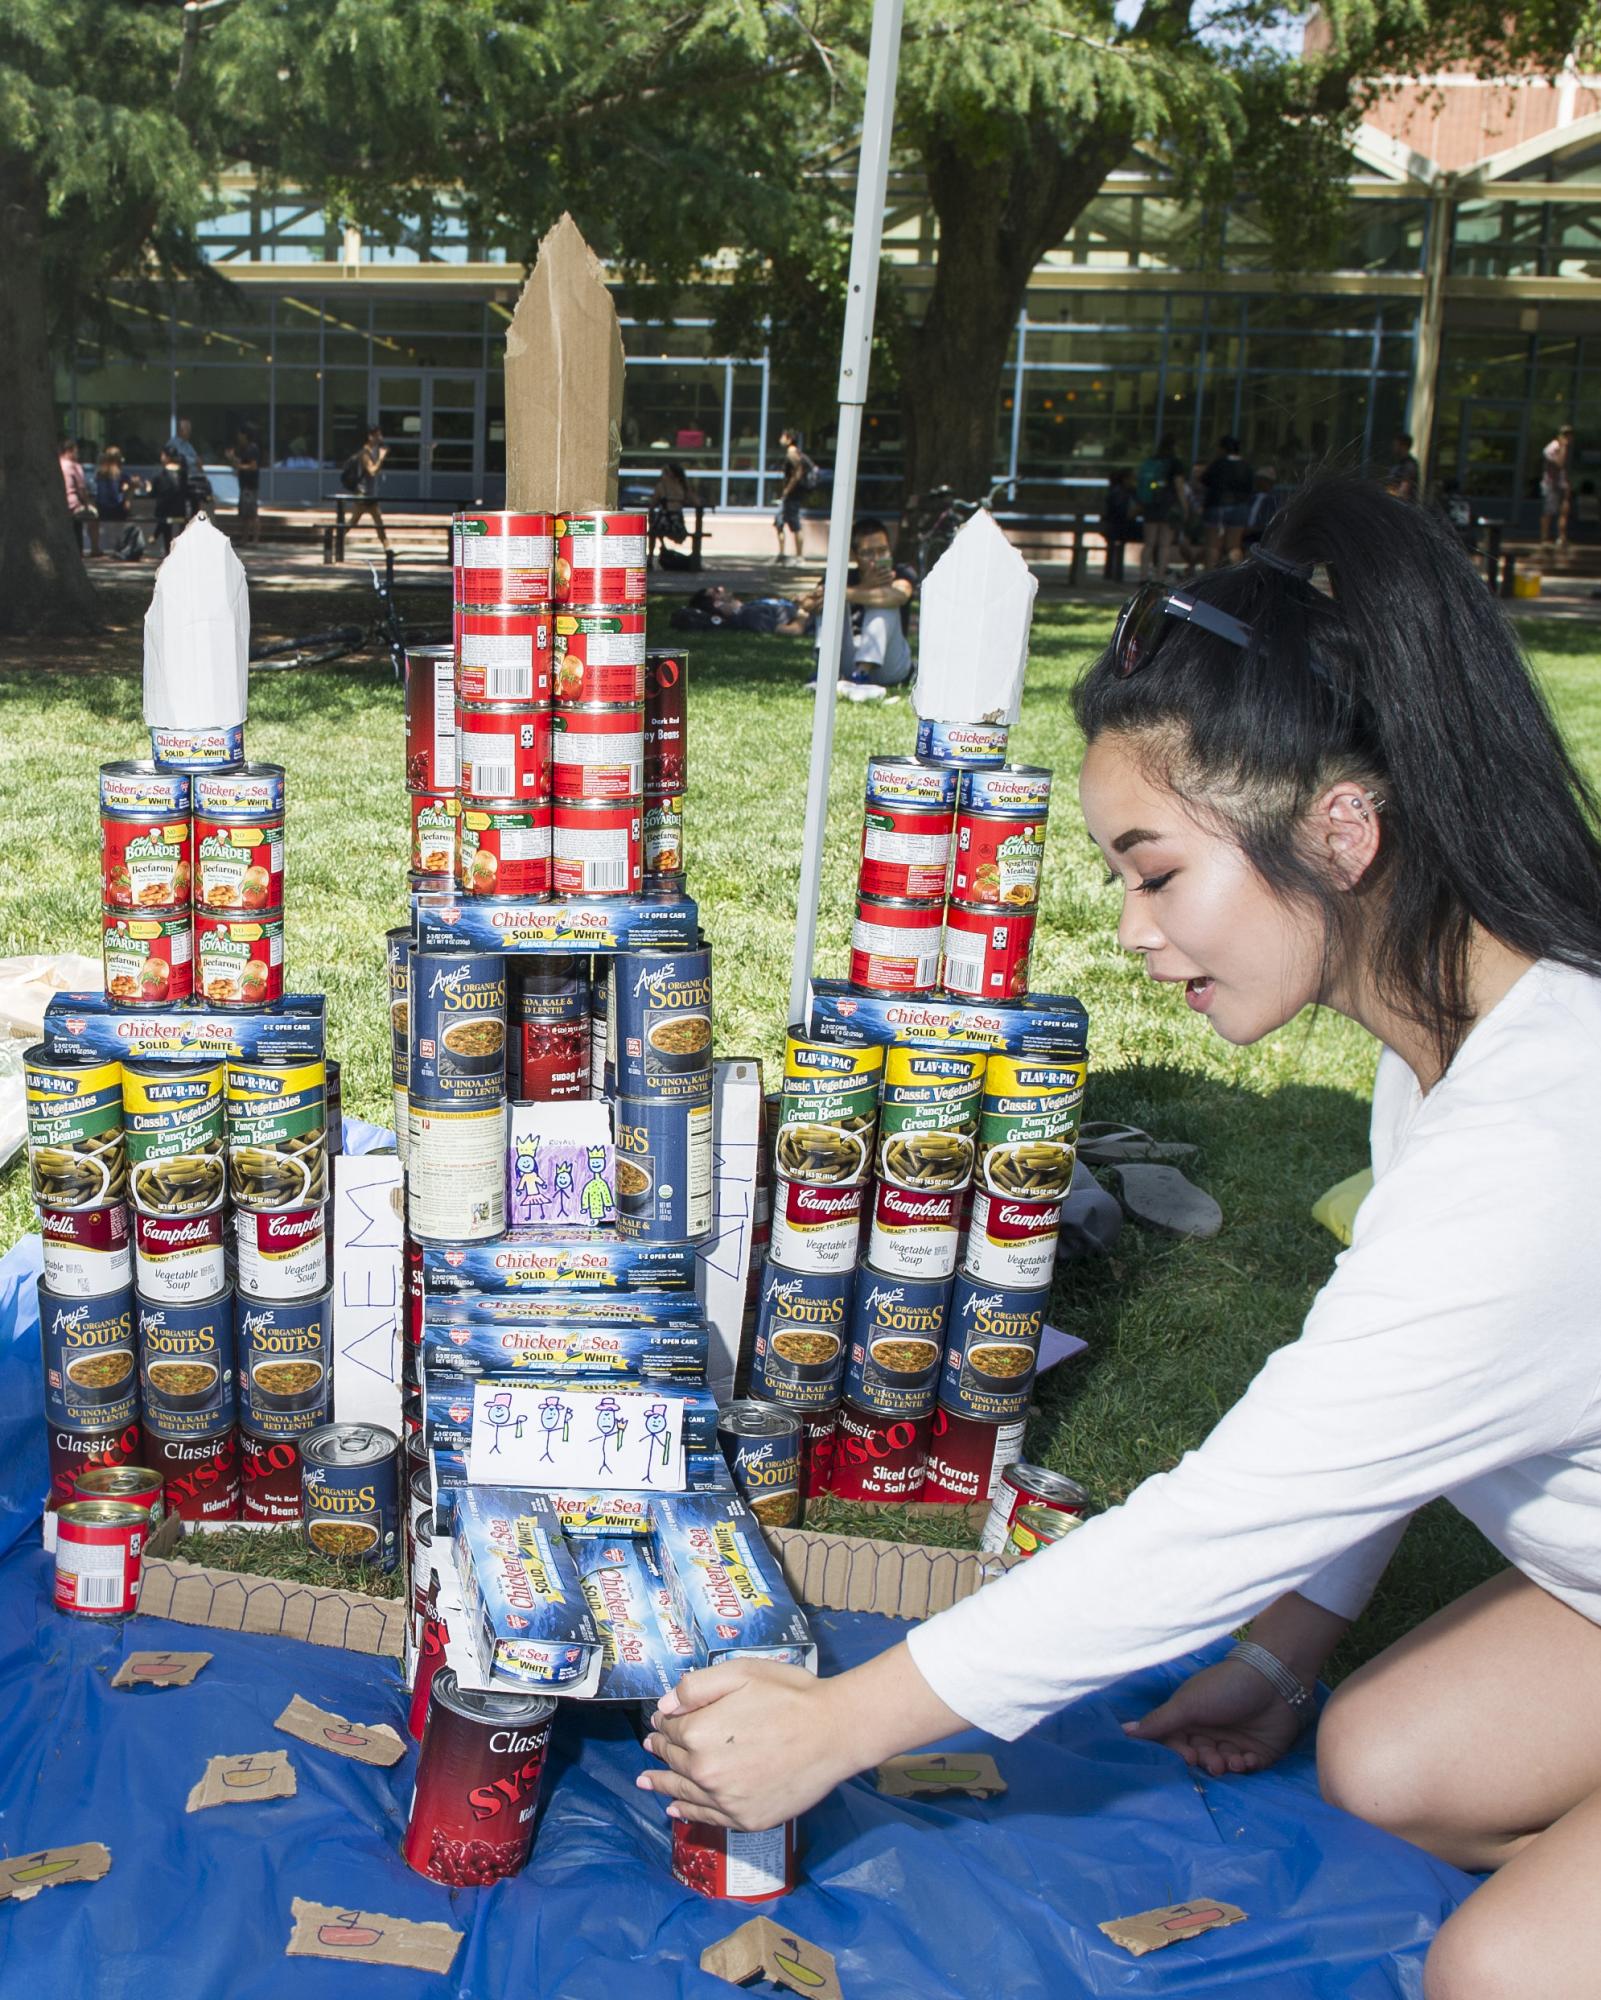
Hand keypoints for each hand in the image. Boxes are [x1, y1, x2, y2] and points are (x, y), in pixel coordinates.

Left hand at [637, 1660, 848, 1830]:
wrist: (833, 1733)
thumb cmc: (790, 1695)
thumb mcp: (742, 1672)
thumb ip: (697, 1687)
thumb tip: (665, 1705)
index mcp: (699, 1733)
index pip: (670, 1728)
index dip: (665, 1722)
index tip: (662, 1720)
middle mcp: (705, 1772)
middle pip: (673, 1760)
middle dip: (661, 1749)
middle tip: (651, 1745)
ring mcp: (725, 1801)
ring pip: (683, 1792)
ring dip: (663, 1784)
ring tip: (647, 1782)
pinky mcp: (746, 1820)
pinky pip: (707, 1817)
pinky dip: (687, 1812)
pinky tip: (676, 1809)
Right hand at [1121, 1657, 1303, 1776]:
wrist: (1273, 1681)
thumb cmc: (1225, 1688)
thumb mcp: (1188, 1704)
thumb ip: (1158, 1722)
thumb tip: (1123, 1732)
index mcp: (1191, 1719)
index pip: (1176, 1744)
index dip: (1180, 1754)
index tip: (1188, 1757)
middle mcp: (1211, 1732)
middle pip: (1200, 1758)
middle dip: (1207, 1762)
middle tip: (1216, 1761)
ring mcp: (1235, 1742)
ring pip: (1223, 1766)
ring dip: (1227, 1766)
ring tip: (1235, 1760)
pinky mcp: (1258, 1752)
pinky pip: (1247, 1770)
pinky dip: (1246, 1767)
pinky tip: (1249, 1759)